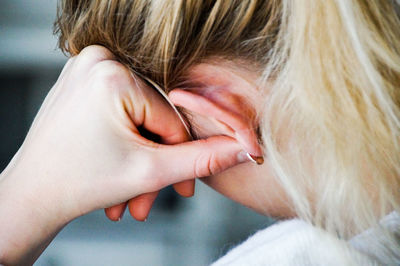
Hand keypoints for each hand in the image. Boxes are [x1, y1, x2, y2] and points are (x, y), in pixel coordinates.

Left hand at [0, 46, 248, 263]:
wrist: (31, 196)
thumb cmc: (78, 184)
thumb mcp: (150, 173)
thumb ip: (203, 159)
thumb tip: (243, 148)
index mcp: (113, 74)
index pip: (172, 118)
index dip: (179, 157)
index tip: (181, 188)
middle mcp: (97, 61)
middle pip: (154, 117)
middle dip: (156, 162)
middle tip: (151, 198)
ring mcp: (87, 68)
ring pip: (140, 116)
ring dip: (142, 155)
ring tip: (131, 193)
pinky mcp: (84, 79)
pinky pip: (123, 108)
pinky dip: (127, 139)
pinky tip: (119, 167)